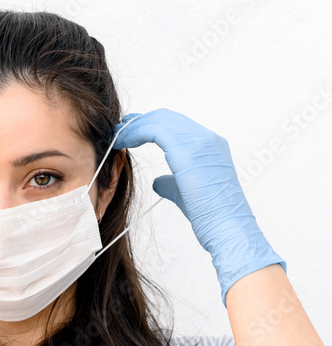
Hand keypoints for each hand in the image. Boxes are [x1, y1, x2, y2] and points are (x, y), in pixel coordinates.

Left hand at [112, 108, 285, 305]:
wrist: (227, 228)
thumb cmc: (210, 217)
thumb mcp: (187, 193)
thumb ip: (172, 182)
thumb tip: (157, 181)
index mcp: (211, 146)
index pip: (177, 125)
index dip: (152, 124)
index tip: (132, 131)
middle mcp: (208, 139)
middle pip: (168, 117)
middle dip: (141, 120)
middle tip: (120, 129)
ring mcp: (200, 142)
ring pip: (160, 120)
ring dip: (135, 126)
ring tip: (117, 136)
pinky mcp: (188, 151)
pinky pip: (154, 130)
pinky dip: (135, 133)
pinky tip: (123, 142)